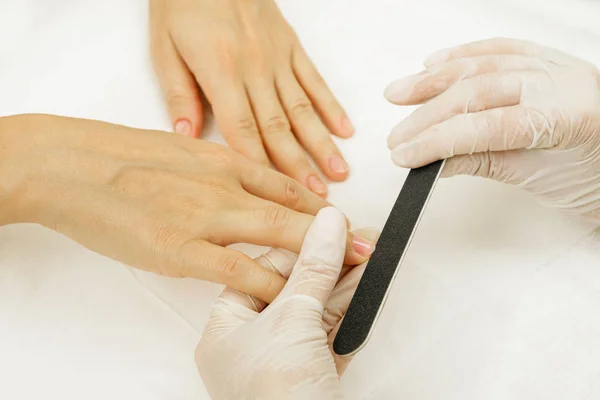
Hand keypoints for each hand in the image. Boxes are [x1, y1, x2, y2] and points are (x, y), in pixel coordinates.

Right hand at [0, 115, 373, 301]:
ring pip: (278, 235)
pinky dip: (270, 283)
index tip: (343, 221)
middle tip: (367, 247)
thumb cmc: (119, 158)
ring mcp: (208, 216)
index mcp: (224, 159)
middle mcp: (225, 184)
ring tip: (346, 272)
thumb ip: (214, 168)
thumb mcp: (179, 151)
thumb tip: (238, 182)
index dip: (319, 206)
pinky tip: (290, 295)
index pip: (286, 184)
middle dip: (335, 232)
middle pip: (294, 210)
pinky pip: (240, 269)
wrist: (73, 166)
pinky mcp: (184, 249)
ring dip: (316, 256)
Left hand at [149, 0, 353, 196]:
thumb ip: (179, 93)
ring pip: (303, 108)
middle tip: (317, 197)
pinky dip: (331, 105)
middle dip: (299, 166)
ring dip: (321, 143)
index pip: (244, 130)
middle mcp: (254, 68)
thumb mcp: (164, 48)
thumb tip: (186, 135)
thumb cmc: (182, 2)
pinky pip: (314, 79)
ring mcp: (276, 57)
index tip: (279, 196)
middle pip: (279, 127)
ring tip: (338, 172)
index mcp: (220, 71)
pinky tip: (344, 128)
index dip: (263, 167)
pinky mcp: (290, 45)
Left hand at [196, 207, 376, 398]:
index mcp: (227, 330)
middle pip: (294, 290)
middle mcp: (253, 346)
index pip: (261, 272)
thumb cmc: (276, 399)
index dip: (296, 248)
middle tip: (358, 240)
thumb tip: (328, 224)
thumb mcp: (292, 319)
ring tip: (373, 255)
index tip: (326, 230)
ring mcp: (285, 362)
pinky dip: (353, 312)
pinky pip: (333, 333)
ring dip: (346, 284)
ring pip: (318, 311)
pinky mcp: (315, 376)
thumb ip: (313, 268)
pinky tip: (369, 287)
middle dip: (329, 264)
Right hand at [385, 38, 599, 223]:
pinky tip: (434, 63)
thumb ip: (483, 162)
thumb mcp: (536, 178)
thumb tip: (434, 160)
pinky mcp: (544, 59)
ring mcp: (552, 65)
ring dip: (434, 80)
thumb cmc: (592, 177)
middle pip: (477, 90)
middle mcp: (560, 81)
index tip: (405, 155)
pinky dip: (462, 55)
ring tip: (400, 95)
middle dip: (428, 115)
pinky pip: (499, 48)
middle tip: (398, 139)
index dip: (437, 141)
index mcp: (567, 115)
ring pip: (482, 63)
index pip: (486, 126)